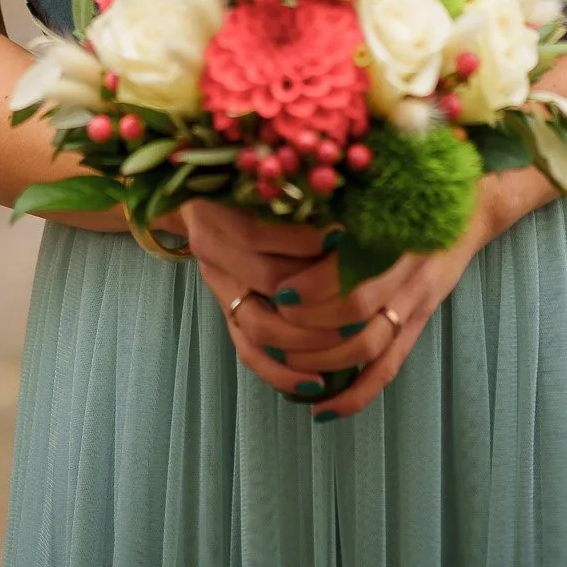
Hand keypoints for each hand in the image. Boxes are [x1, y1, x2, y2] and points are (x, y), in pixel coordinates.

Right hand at [181, 202, 352, 404]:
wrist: (200, 199)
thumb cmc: (246, 185)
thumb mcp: (265, 182)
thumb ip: (295, 196)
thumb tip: (344, 214)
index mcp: (220, 212)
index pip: (260, 234)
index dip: (304, 239)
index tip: (345, 235)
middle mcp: (212, 252)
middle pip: (268, 281)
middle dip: (320, 292)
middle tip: (365, 294)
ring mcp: (219, 287)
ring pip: (260, 328)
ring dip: (309, 339)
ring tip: (352, 338)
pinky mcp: (227, 315)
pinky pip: (250, 354)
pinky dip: (283, 373)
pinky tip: (317, 383)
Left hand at [236, 167, 556, 417]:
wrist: (473, 207)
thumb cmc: (417, 190)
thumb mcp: (383, 189)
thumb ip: (345, 203)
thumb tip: (289, 209)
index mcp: (395, 239)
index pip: (353, 275)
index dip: (315, 288)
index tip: (281, 290)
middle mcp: (407, 276)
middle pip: (356, 317)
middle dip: (309, 329)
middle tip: (272, 327)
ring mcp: (415, 305)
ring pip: (369, 348)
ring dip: (324, 362)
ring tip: (285, 362)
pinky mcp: (418, 325)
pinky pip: (388, 370)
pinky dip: (356, 395)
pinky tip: (322, 411)